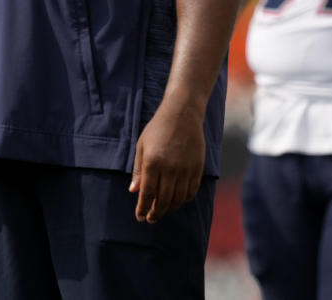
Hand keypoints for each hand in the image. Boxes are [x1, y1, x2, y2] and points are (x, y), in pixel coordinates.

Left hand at [129, 102, 204, 222]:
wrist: (183, 113)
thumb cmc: (158, 128)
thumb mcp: (142, 146)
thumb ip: (139, 170)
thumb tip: (134, 191)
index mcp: (153, 163)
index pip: (147, 194)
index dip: (143, 208)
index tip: (140, 217)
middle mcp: (170, 169)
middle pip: (163, 200)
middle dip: (156, 213)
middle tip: (151, 218)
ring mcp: (185, 169)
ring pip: (178, 199)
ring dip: (169, 208)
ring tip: (162, 211)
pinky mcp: (197, 168)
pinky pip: (191, 191)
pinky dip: (184, 200)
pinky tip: (177, 201)